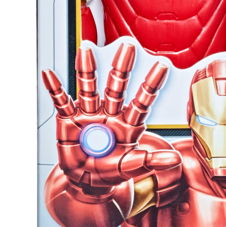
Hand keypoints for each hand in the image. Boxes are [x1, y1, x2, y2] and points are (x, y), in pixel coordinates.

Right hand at [42, 44, 180, 190]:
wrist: (87, 181)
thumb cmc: (111, 172)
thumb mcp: (130, 167)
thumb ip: (150, 161)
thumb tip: (176, 159)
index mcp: (128, 123)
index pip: (142, 100)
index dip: (151, 83)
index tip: (163, 65)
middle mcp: (109, 112)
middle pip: (116, 86)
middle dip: (122, 66)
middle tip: (129, 45)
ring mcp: (89, 113)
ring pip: (89, 88)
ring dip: (86, 69)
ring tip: (85, 49)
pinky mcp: (68, 120)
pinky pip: (61, 102)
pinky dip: (54, 88)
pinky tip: (49, 74)